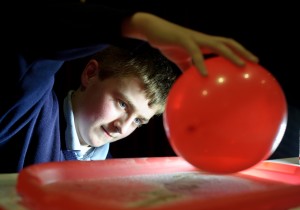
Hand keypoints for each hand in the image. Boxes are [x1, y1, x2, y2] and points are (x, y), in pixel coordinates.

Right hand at [122, 12, 258, 75]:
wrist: (154, 31)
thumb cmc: (168, 44)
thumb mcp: (180, 60)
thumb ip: (189, 70)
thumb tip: (195, 83)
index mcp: (204, 43)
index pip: (226, 46)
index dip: (239, 52)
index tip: (250, 63)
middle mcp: (203, 39)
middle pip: (228, 43)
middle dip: (242, 52)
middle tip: (255, 62)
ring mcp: (195, 38)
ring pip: (218, 44)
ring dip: (231, 55)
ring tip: (241, 65)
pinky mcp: (184, 40)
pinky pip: (194, 53)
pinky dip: (201, 63)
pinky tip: (205, 75)